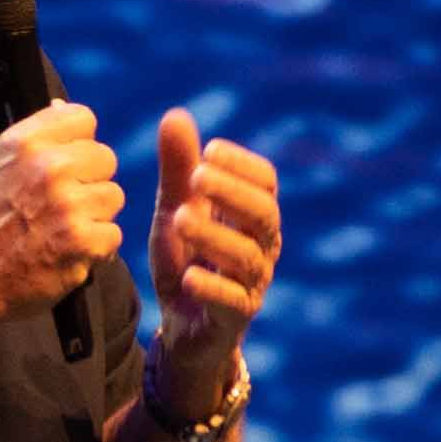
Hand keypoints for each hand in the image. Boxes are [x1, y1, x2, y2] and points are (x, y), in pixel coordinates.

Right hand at [0, 100, 124, 324]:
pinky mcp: (81, 242)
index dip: (78, 143)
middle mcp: (49, 167)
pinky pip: (113, 234)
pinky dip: (95, 249)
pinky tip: (66, 253)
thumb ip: (31, 138)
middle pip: (105, 158)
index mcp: (25, 142)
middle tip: (61, 206)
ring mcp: (68, 205)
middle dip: (89, 182)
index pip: (83, 119)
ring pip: (113, 197)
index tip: (65, 166)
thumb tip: (62, 108)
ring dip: (94, 216)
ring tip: (61, 230)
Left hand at [148, 107, 280, 392]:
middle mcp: (261, 248)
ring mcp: (251, 284)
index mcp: (252, 217)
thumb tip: (176, 115)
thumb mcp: (175, 211)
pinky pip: (232, 303)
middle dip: (233, 193)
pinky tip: (188, 276)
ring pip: (247, 257)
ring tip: (179, 219)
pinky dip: (212, 288)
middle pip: (264, 215)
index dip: (241, 164)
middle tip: (196, 176)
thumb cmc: (186, 260)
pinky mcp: (235, 318)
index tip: (208, 150)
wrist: (182, 327)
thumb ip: (177, 171)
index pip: (265, 183)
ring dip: (214, 235)